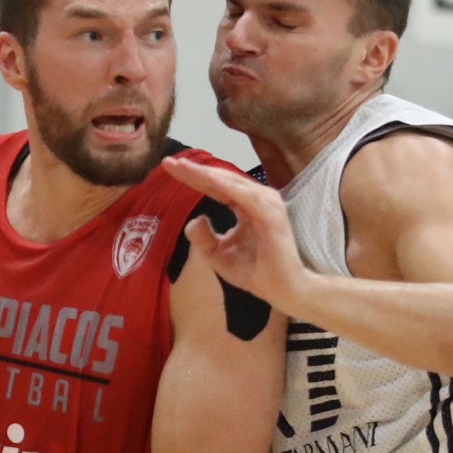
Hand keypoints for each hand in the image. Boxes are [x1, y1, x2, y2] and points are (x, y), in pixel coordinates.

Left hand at [160, 157, 309, 310]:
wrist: (283, 290)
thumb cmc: (254, 272)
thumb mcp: (218, 255)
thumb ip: (203, 237)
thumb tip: (195, 218)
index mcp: (244, 205)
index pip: (215, 187)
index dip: (192, 177)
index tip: (169, 166)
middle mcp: (256, 199)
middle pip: (221, 179)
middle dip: (195, 170)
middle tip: (169, 161)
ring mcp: (266, 205)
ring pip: (232, 183)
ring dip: (208, 174)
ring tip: (184, 166)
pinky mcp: (271, 216)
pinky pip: (246, 197)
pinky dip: (228, 187)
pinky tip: (209, 180)